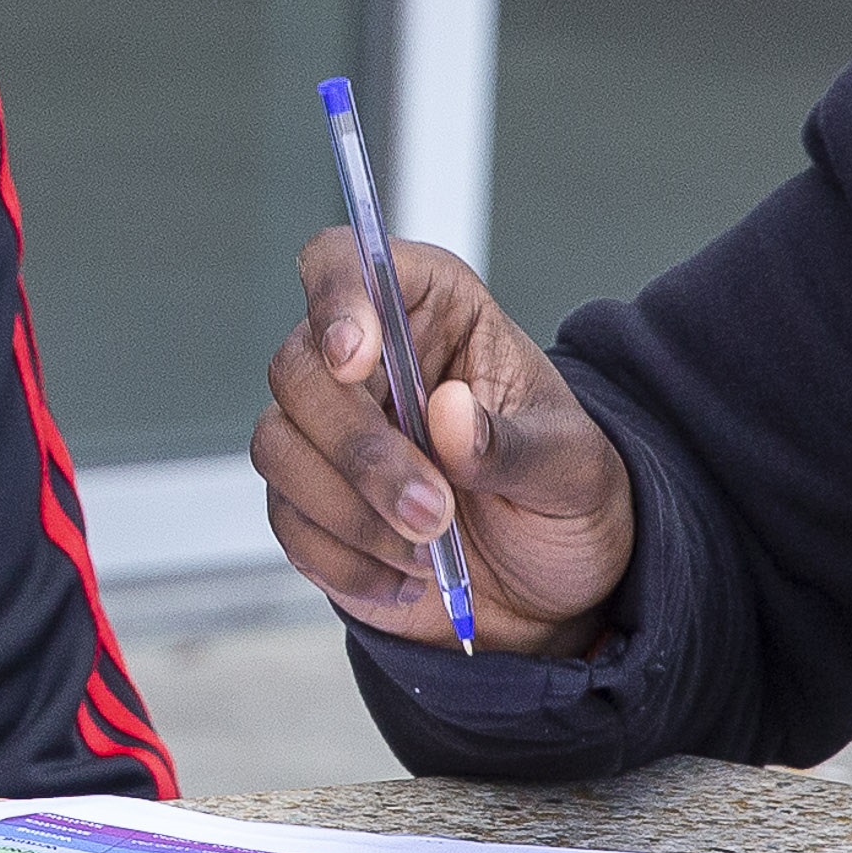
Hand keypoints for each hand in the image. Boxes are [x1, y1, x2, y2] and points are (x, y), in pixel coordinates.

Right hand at [250, 225, 634, 657]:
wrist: (548, 591)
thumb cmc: (563, 499)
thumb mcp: (572, 470)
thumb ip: (514, 445)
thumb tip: (448, 414)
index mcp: (430, 310)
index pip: (346, 262)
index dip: (336, 296)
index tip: (356, 357)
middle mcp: (365, 360)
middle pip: (298, 367)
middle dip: (362, 451)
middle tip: (435, 511)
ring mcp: (326, 433)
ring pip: (278, 445)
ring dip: (351, 510)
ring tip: (429, 550)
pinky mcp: (307, 503)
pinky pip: (288, 519)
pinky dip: (346, 559)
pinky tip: (406, 579)